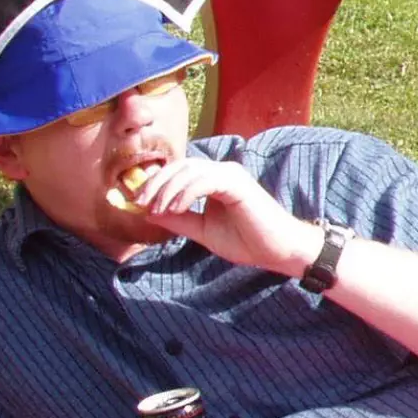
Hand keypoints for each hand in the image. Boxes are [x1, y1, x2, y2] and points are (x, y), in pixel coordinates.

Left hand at [131, 159, 310, 276]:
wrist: (279, 251)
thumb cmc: (248, 242)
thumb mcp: (204, 232)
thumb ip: (180, 220)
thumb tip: (148, 213)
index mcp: (215, 180)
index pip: (179, 172)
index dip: (156, 183)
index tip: (138, 201)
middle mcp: (223, 172)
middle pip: (180, 167)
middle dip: (156, 183)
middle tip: (140, 202)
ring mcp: (231, 175)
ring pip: (189, 171)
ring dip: (167, 189)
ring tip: (156, 208)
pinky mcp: (237, 183)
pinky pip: (204, 181)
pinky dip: (186, 193)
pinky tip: (175, 208)